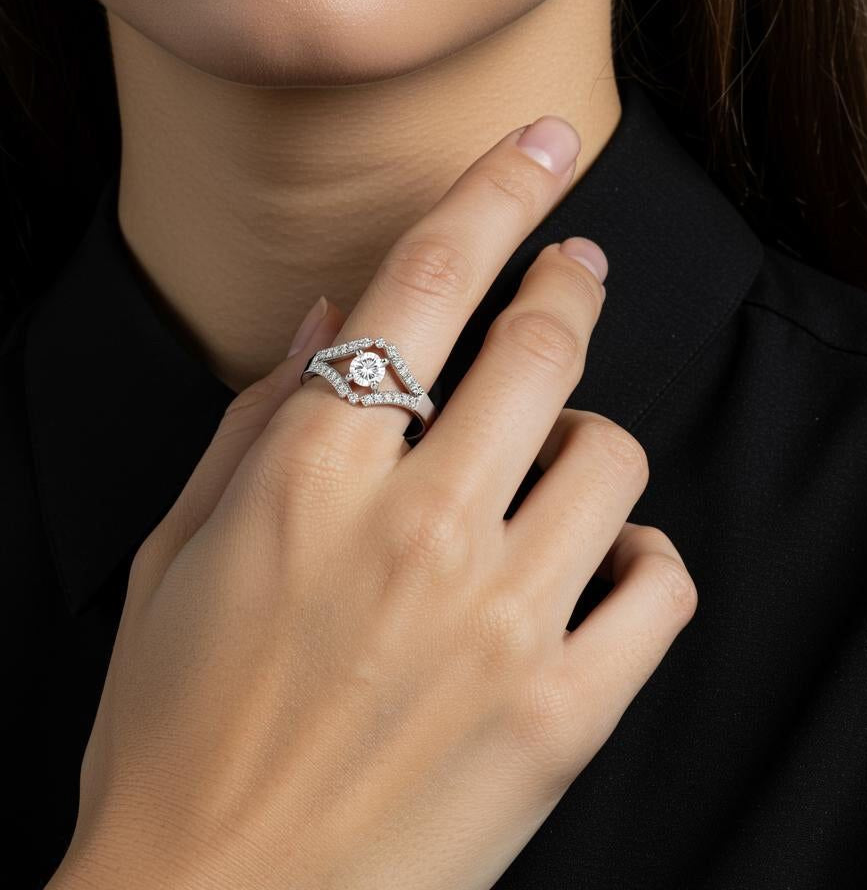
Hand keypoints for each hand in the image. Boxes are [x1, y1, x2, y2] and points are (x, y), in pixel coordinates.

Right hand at [50, 116, 696, 889]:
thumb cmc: (179, 736)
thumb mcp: (180, 557)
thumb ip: (255, 424)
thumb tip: (324, 321)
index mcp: (311, 480)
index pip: (423, 284)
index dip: (489, 195)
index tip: (536, 156)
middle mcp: (416, 530)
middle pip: (543, 348)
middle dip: (568, 287)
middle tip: (574, 274)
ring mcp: (501, 621)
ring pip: (617, 460)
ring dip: (594, 444)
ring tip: (560, 468)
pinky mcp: (561, 713)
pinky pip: (661, 586)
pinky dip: (644, 560)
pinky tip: (603, 569)